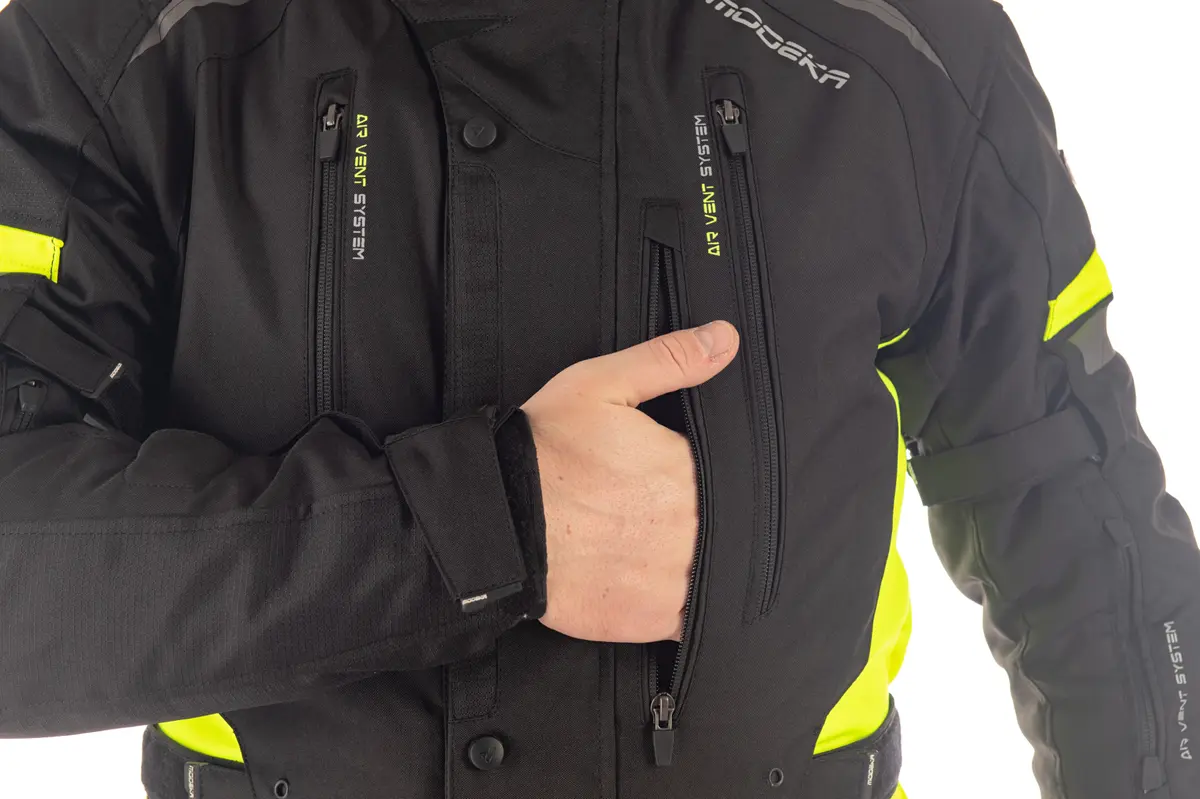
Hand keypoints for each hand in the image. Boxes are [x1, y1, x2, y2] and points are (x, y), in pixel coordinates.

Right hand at [521, 321, 738, 642]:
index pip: (725, 471)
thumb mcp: (599, 386)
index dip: (704, 471)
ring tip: (667, 545)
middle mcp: (689, 525)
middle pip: (725, 520)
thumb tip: (725, 338)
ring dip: (705, 559)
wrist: (491, 524)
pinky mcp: (653, 617)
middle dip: (705, 514)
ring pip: (717, 569)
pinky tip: (668, 585)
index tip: (678, 472)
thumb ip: (668, 360)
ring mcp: (674, 576)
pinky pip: (695, 615)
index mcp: (683, 468)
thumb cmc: (541, 451)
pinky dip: (690, 605)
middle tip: (661, 506)